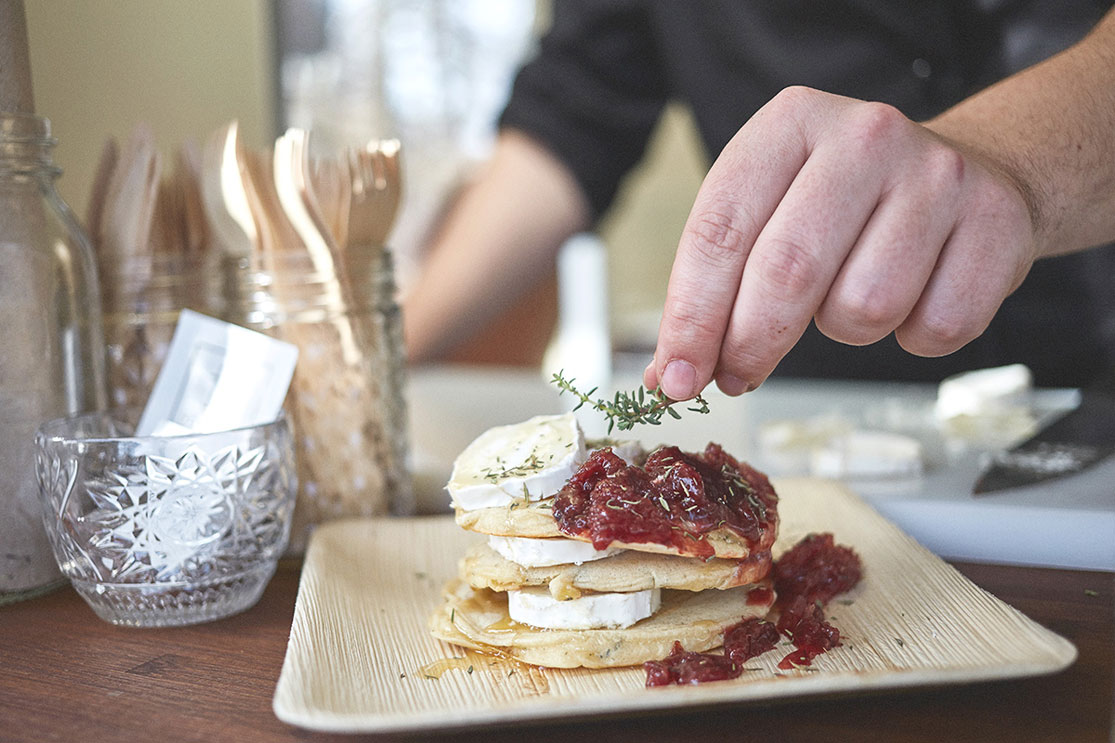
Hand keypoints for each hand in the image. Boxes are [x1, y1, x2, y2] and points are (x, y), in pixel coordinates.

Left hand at [644, 86, 1037, 398]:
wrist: (968, 174)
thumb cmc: (846, 205)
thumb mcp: (771, 209)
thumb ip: (720, 280)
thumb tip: (674, 370)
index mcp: (790, 123)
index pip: (719, 231)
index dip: (690, 318)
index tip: (673, 379)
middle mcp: (864, 137)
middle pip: (786, 272)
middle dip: (749, 344)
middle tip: (735, 376)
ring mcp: (937, 176)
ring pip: (863, 308)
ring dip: (845, 330)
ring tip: (851, 296)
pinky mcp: (996, 223)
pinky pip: (935, 328)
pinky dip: (913, 336)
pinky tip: (913, 298)